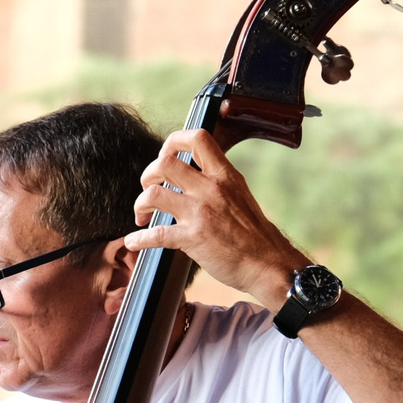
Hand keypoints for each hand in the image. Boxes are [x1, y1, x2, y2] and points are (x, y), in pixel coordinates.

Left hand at [129, 128, 309, 303]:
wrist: (268, 264)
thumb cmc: (255, 234)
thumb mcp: (240, 194)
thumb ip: (217, 182)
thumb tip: (195, 174)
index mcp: (225, 175)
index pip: (197, 138)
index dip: (173, 142)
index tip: (165, 155)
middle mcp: (211, 188)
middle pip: (165, 163)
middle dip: (148, 175)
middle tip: (149, 188)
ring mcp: (201, 213)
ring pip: (154, 194)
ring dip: (140, 204)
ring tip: (142, 214)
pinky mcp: (193, 238)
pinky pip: (155, 234)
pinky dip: (139, 239)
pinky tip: (134, 241)